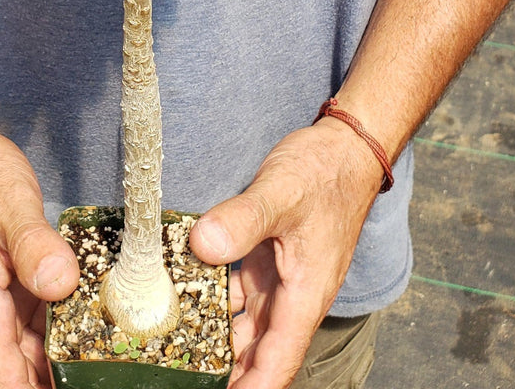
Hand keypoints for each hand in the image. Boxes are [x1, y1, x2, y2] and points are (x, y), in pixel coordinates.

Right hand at [0, 120, 79, 388]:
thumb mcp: (9, 205)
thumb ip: (34, 245)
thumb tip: (61, 283)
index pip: (5, 379)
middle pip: (23, 371)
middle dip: (58, 380)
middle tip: (102, 376)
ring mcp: (1, 297)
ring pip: (33, 345)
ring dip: (63, 357)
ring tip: (103, 361)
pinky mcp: (13, 279)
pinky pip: (39, 315)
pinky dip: (63, 324)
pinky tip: (92, 321)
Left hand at [188, 121, 382, 388]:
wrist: (343, 149)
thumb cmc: (322, 174)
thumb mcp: (281, 192)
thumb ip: (243, 219)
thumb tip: (202, 245)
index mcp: (304, 295)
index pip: (277, 360)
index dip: (251, 387)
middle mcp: (291, 296)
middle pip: (255, 350)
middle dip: (223, 369)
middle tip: (179, 369)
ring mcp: (278, 279)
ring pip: (241, 323)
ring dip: (213, 336)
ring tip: (171, 346)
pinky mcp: (265, 260)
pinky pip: (235, 291)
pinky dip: (211, 298)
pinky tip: (180, 298)